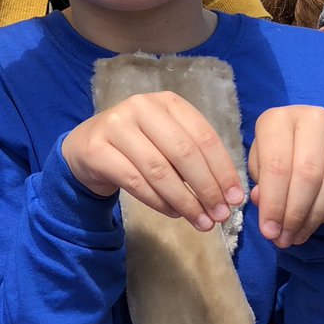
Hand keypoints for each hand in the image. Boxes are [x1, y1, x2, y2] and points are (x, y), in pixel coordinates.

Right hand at [61, 92, 245, 231]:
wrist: (86, 147)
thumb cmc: (138, 146)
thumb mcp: (168, 142)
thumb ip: (196, 160)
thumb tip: (229, 195)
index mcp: (167, 102)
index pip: (203, 137)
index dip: (223, 170)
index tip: (236, 199)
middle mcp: (141, 107)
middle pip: (183, 153)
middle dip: (206, 188)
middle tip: (221, 215)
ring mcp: (115, 125)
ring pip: (159, 170)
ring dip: (184, 201)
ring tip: (201, 222)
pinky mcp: (96, 149)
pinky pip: (134, 181)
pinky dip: (158, 202)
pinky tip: (173, 213)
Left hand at [248, 105, 323, 247]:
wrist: (314, 140)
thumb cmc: (281, 153)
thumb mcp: (261, 165)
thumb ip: (261, 183)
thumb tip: (263, 202)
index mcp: (279, 118)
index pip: (277, 165)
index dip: (273, 204)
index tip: (268, 231)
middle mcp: (315, 117)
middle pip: (308, 175)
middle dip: (295, 215)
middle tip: (286, 239)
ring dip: (316, 216)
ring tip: (300, 235)